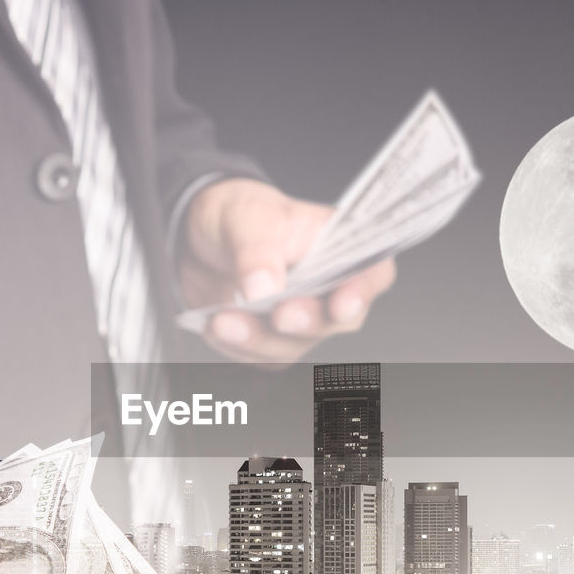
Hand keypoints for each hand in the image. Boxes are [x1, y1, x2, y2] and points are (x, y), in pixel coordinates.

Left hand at [180, 178, 395, 362]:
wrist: (202, 241)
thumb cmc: (241, 217)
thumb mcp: (246, 216)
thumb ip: (257, 250)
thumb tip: (264, 288)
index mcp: (341, 246)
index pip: (372, 272)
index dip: (363, 292)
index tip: (341, 305)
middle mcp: (330, 289)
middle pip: (336, 320)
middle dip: (305, 321)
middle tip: (278, 314)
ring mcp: (303, 321)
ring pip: (293, 345)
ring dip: (258, 338)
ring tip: (223, 319)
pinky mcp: (273, 342)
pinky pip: (259, 357)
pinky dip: (236, 346)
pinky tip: (216, 325)